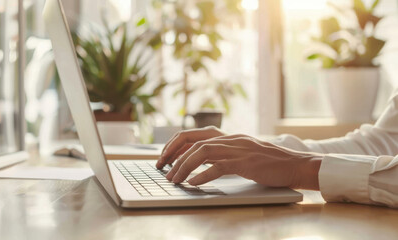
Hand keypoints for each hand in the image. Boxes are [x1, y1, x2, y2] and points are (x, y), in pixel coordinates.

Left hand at [158, 132, 321, 189]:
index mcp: (228, 136)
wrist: (295, 164)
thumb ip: (224, 154)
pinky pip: (219, 166)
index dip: (176, 144)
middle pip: (194, 141)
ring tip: (174, 179)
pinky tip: (193, 183)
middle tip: (163, 169)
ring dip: (184, 166)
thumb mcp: (243, 153)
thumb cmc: (269, 162)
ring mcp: (238, 149)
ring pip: (203, 152)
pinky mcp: (245, 162)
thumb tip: (201, 163)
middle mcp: (230, 139)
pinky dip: (203, 175)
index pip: (194, 133)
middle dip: (173, 154)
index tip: (165, 157)